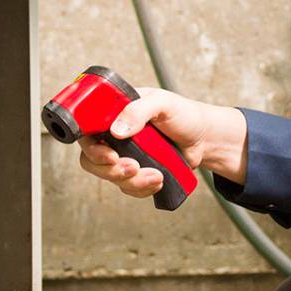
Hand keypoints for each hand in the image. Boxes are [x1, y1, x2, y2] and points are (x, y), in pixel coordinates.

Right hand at [77, 86, 247, 198]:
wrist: (204, 139)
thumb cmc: (183, 114)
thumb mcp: (163, 103)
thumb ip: (139, 110)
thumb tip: (116, 130)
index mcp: (114, 112)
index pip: (86, 129)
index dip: (90, 146)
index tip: (109, 156)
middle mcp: (113, 134)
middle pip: (91, 159)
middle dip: (111, 169)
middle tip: (134, 167)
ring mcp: (123, 155)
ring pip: (110, 177)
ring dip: (132, 181)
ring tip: (156, 175)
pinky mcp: (135, 172)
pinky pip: (127, 187)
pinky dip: (142, 188)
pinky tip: (159, 180)